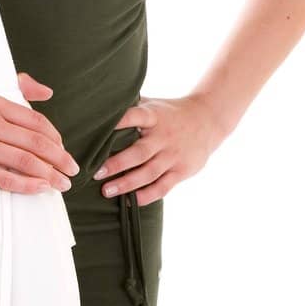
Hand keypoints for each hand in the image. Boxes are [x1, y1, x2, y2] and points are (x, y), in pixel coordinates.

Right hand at [0, 72, 80, 194]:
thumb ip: (19, 88)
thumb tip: (47, 92)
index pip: (34, 120)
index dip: (55, 136)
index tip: (63, 148)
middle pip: (33, 142)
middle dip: (59, 158)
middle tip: (72, 169)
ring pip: (23, 161)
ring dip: (49, 174)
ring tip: (62, 182)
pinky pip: (6, 178)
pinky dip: (27, 184)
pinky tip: (42, 187)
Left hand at [94, 94, 224, 204]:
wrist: (208, 119)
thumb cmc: (170, 113)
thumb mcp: (153, 104)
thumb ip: (131, 106)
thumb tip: (99, 105)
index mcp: (154, 116)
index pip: (135, 116)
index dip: (119, 121)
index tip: (101, 129)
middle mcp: (164, 136)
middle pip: (139, 152)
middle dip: (117, 164)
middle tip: (96, 173)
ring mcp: (173, 155)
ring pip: (149, 173)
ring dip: (127, 183)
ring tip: (107, 191)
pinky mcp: (182, 170)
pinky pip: (163, 187)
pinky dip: (146, 196)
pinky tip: (130, 201)